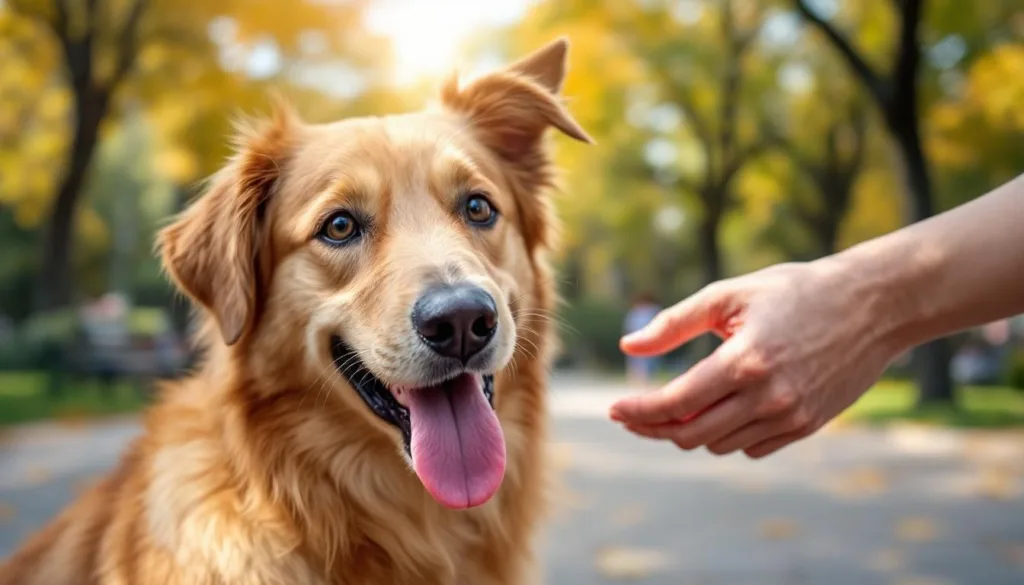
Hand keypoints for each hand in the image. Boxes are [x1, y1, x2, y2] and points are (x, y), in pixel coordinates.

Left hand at [609, 261, 899, 457]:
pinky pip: (752, 447)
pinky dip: (727, 436)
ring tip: (671, 410)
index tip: (614, 409)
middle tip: (632, 414)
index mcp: (744, 362)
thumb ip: (674, 323)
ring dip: (689, 432)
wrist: (872, 306)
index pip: (676, 404)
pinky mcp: (808, 426)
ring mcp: (790, 416)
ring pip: (719, 444)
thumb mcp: (729, 295)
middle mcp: (767, 398)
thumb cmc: (795, 291)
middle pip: (691, 434)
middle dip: (654, 427)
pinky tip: (718, 413)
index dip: (639, 411)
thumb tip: (627, 347)